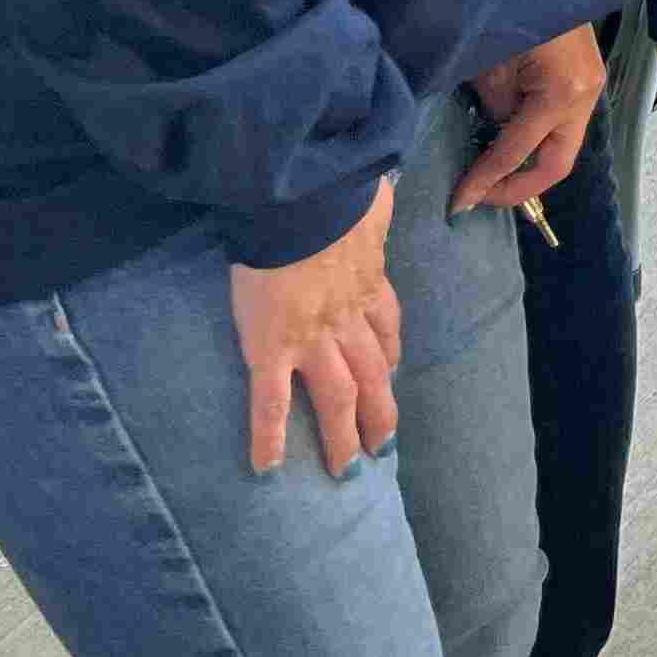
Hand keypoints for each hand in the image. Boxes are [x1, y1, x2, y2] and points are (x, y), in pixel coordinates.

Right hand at [229, 178, 400, 477]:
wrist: (299, 201)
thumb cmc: (330, 195)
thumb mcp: (365, 202)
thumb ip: (370, 208)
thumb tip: (379, 186)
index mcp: (367, 281)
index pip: (385, 325)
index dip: (389, 352)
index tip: (390, 373)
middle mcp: (347, 317)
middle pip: (373, 372)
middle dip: (381, 411)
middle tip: (384, 446)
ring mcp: (313, 338)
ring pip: (338, 395)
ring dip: (344, 433)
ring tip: (346, 470)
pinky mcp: (272, 348)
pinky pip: (271, 402)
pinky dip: (269, 437)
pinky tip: (266, 467)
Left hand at [458, 25, 605, 213]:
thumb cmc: (508, 11)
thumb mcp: (489, 67)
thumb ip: (497, 110)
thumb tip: (495, 136)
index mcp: (561, 93)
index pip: (517, 152)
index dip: (485, 181)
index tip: (457, 202)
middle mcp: (586, 96)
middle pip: (557, 164)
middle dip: (517, 187)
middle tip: (481, 197)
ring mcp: (593, 86)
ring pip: (563, 145)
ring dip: (528, 162)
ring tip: (490, 171)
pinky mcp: (587, 78)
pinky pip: (562, 123)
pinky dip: (536, 138)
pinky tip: (510, 139)